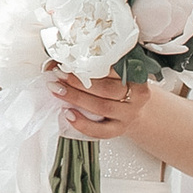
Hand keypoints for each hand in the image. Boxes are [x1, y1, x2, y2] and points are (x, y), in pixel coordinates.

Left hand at [48, 70, 163, 143]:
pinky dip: (82, 123)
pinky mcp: (119, 129)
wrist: (131, 108)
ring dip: (76, 98)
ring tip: (58, 91)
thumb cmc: (117, 86)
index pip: (114, 67)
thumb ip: (90, 64)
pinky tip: (68, 114)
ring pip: (103, 107)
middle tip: (59, 76)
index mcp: (136, 75)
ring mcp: (128, 114)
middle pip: (107, 88)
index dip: (90, 64)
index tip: (70, 62)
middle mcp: (136, 95)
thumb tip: (56, 64)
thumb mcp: (111, 71)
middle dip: (79, 82)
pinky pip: (101, 130)